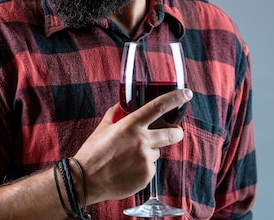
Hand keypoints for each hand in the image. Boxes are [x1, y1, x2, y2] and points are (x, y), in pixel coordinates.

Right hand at [73, 88, 192, 203]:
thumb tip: (123, 106)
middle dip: (177, 132)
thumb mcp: (103, 127)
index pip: (158, 107)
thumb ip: (116, 114)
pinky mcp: (147, 176)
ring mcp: (146, 160)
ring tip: (128, 159)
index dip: (176, 98)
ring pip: (157, 152)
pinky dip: (142, 168)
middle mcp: (142, 141)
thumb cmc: (93, 152)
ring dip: (148, 153)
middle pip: (173, 134)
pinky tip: (127, 170)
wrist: (86, 180)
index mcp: (130, 125)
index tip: (187, 94)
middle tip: (175, 133)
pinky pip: (151, 168)